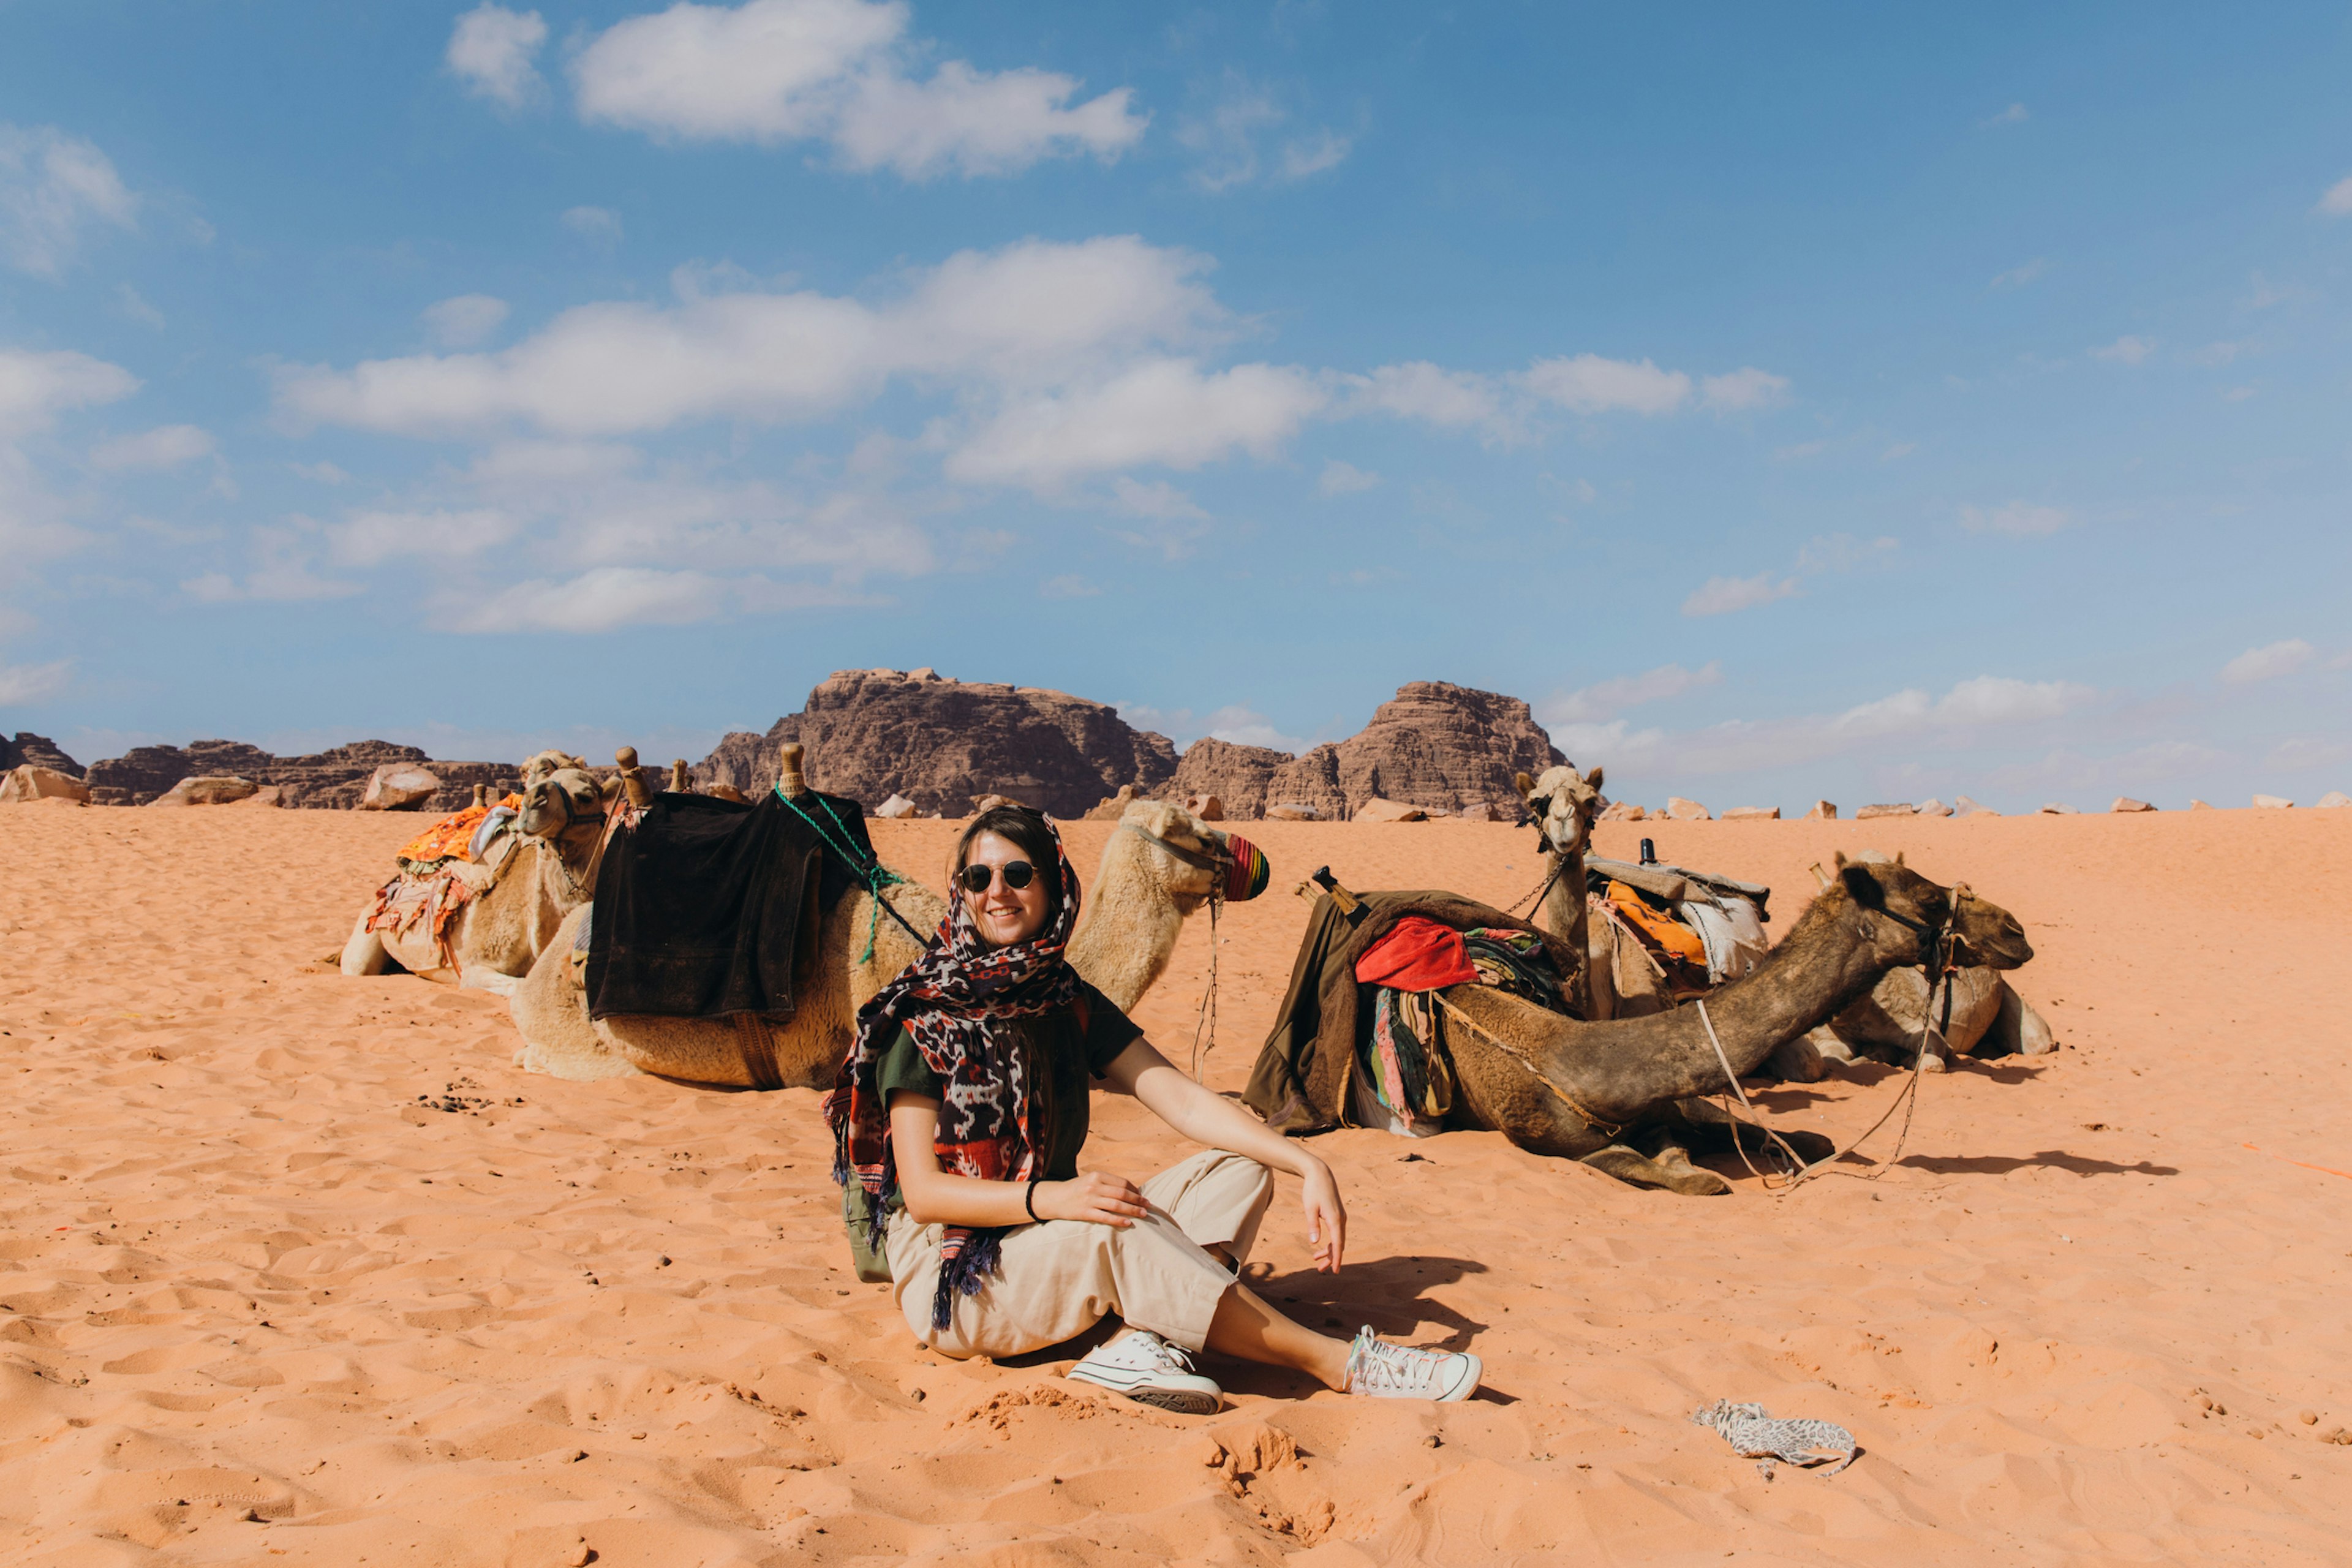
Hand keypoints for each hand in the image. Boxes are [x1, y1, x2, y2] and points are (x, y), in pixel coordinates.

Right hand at [1033, 1170, 1149, 1227]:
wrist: (1054, 1198)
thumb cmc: (1076, 1189)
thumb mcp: (1090, 1180)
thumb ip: (1107, 1184)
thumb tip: (1130, 1191)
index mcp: (1097, 1175)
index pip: (1122, 1183)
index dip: (1135, 1190)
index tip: (1142, 1196)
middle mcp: (1094, 1186)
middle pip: (1122, 1193)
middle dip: (1138, 1200)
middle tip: (1148, 1205)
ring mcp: (1089, 1199)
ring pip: (1117, 1205)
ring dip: (1133, 1210)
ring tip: (1144, 1214)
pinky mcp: (1085, 1212)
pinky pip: (1106, 1217)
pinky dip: (1119, 1220)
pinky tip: (1128, 1223)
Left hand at [1298, 1157, 1346, 1272]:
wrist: (1320, 1174)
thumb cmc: (1313, 1190)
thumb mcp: (1309, 1208)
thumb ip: (1312, 1225)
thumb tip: (1314, 1242)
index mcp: (1335, 1219)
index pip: (1338, 1244)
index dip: (1337, 1259)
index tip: (1336, 1271)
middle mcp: (1341, 1219)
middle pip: (1339, 1244)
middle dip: (1331, 1258)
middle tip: (1320, 1269)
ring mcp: (1340, 1217)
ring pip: (1338, 1239)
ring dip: (1329, 1251)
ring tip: (1316, 1260)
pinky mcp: (1337, 1215)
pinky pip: (1336, 1233)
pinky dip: (1330, 1241)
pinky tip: (1319, 1246)